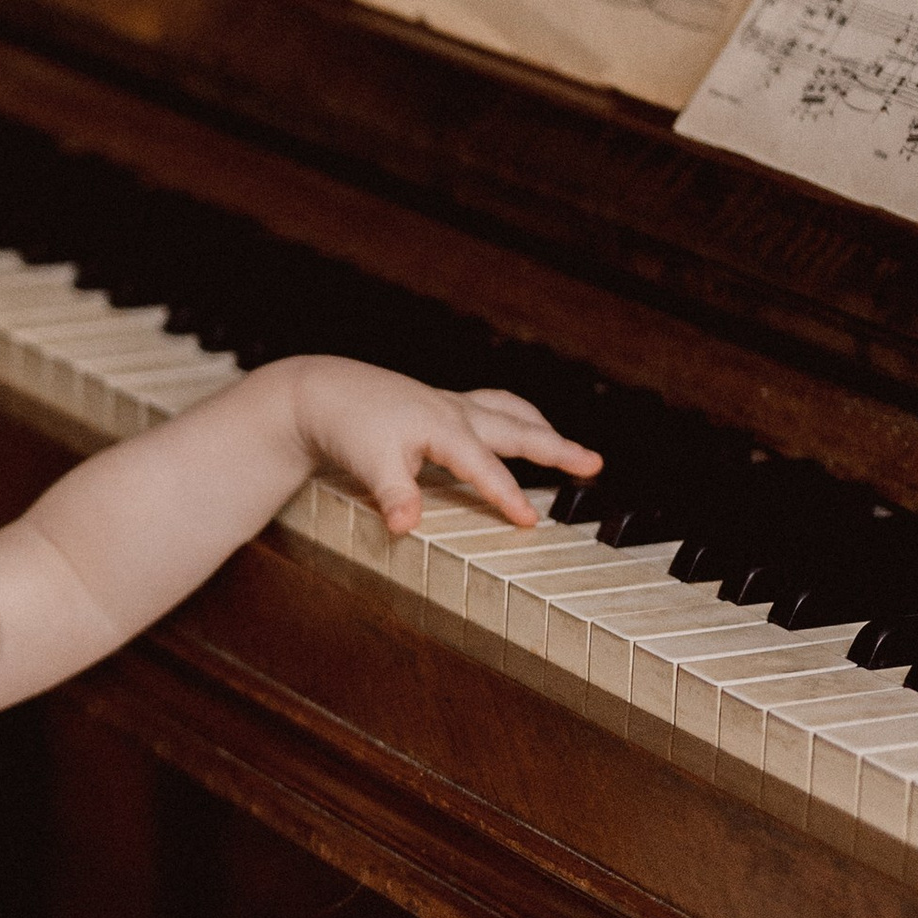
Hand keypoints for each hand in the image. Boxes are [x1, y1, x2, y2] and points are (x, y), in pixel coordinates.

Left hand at [287, 358, 598, 541]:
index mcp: (443, 426)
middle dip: (557, 449)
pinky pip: (493, 408)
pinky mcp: (442, 405)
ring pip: (509, 413)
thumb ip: (393, 495)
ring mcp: (451, 405)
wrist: (322, 391)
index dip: (508, 495)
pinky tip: (520, 430)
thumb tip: (406, 526)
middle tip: (595, 464)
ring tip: (571, 450)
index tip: (532, 521)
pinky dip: (516, 418)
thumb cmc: (347, 425)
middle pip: (517, 430)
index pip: (484, 468)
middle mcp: (455, 411)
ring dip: (541, 429)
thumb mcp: (367, 463)